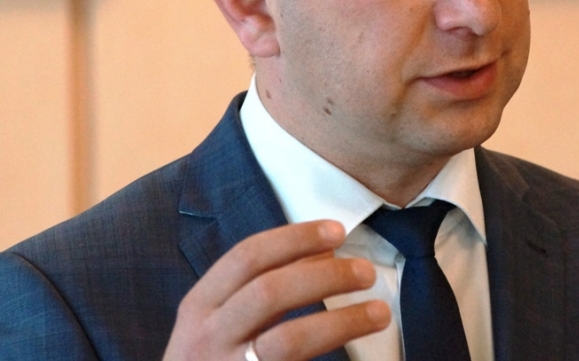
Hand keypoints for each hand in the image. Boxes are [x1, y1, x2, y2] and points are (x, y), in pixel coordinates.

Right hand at [164, 220, 390, 360]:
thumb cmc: (214, 360)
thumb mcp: (225, 320)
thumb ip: (266, 286)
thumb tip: (324, 252)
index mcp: (199, 307)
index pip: (247, 256)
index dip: (294, 238)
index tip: (337, 231)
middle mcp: (206, 338)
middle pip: (270, 292)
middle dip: (325, 276)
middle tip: (365, 271)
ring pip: (290, 340)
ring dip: (342, 321)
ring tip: (379, 311)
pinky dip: (333, 349)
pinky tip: (362, 349)